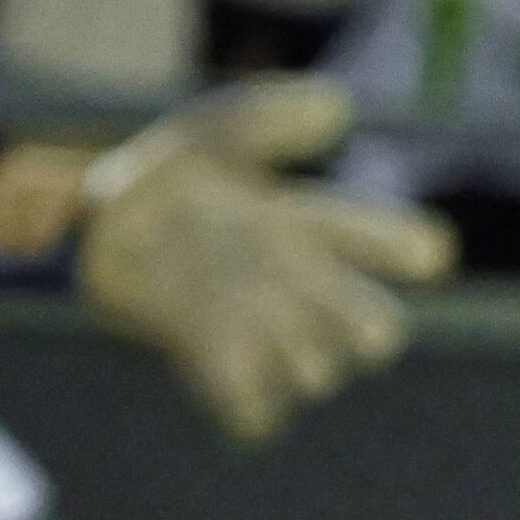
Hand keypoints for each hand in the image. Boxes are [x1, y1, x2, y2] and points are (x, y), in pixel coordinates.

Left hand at [6, 79, 456, 446]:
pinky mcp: (225, 378)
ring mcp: (267, 339)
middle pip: (376, 333)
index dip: (409, 252)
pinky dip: (239, 386)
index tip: (430, 256)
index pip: (386, 246)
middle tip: (314, 290)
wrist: (90, 234)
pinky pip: (260, 411)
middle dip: (355, 320)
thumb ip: (269, 121)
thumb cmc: (158, 180)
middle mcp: (301, 290)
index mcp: (308, 230)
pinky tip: (209, 344)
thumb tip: (338, 108)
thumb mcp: (210, 138)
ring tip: (240, 301)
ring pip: (316, 372)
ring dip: (282, 342)